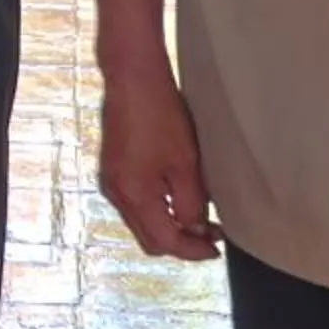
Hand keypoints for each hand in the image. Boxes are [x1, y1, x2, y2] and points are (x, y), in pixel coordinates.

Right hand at [98, 61, 220, 258]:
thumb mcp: (186, 163)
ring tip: (200, 216)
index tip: (218, 249)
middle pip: (149, 239)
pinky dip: (157, 210)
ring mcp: (110, 182)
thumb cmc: (161, 115)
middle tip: (212, 234)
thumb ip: (192, 203)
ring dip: (169, 226)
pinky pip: (135, 204)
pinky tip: (176, 197)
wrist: (132, 77)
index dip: (193, 250)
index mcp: (134, 196)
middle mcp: (116, 195)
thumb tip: (196, 230)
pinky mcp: (112, 169)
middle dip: (181, 242)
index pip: (165, 241)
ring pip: (142, 223)